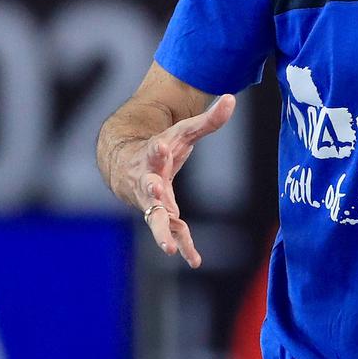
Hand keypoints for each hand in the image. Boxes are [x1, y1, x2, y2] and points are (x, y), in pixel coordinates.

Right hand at [122, 94, 235, 267]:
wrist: (125, 164)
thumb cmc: (160, 146)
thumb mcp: (183, 132)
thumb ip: (208, 120)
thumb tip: (233, 98)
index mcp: (153, 157)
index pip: (154, 151)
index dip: (157, 150)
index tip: (159, 145)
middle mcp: (148, 180)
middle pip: (148, 188)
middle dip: (151, 190)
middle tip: (155, 190)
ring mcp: (152, 202)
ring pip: (154, 218)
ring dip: (161, 231)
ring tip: (169, 248)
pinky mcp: (160, 216)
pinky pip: (171, 233)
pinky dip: (183, 246)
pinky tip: (194, 260)